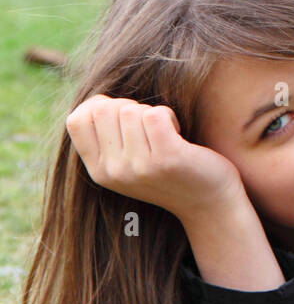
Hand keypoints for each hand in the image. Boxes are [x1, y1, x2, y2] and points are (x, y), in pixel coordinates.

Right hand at [66, 94, 243, 221]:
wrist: (208, 203)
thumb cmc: (168, 171)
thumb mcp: (127, 162)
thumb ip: (107, 138)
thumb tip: (97, 100)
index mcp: (98, 171)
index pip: (76, 120)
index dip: (99, 106)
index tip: (123, 117)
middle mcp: (113, 172)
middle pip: (103, 109)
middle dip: (129, 107)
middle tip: (149, 128)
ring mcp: (138, 167)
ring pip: (130, 110)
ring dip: (152, 113)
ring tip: (165, 136)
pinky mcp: (165, 159)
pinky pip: (155, 115)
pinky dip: (169, 116)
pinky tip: (178, 136)